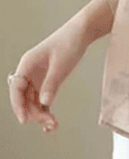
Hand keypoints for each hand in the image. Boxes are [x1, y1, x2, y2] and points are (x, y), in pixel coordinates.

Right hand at [8, 18, 89, 134]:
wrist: (82, 33)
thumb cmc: (70, 43)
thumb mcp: (61, 65)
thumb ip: (52, 84)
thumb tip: (44, 104)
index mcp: (27, 64)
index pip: (16, 88)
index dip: (18, 105)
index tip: (24, 120)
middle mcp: (29, 72)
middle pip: (25, 98)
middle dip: (34, 112)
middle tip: (50, 122)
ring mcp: (38, 78)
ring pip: (34, 101)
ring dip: (41, 114)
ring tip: (54, 125)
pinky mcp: (48, 81)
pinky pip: (43, 99)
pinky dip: (46, 110)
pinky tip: (52, 124)